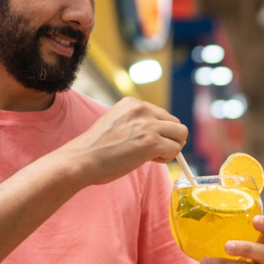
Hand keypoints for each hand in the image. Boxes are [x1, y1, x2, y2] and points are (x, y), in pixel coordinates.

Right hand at [62, 97, 187, 184]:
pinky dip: (168, 158)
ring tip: (153, 156)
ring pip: (181, 134)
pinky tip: (151, 160)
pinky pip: (175, 149)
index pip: (162, 114)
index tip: (146, 142)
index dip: (159, 131)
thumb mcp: (116, 122)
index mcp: (132, 103)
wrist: (82, 159)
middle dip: (169, 138)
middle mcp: (142, 109)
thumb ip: (136, 122)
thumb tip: (159, 132)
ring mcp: (147, 125)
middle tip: (154, 151)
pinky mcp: (151, 142)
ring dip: (172, 148)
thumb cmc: (96, 148)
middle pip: (175, 123)